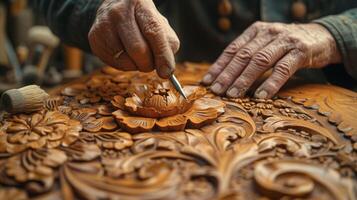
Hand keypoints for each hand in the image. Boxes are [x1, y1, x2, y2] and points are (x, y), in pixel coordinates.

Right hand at [88, 0, 179, 77]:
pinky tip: (125, 53)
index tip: (167, 72)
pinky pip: (114, 63)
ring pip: (125, 60)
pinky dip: (125, 65)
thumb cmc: (142, 20)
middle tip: (152, 63)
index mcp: (140, 4)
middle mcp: (119, 12)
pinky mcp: (94, 38)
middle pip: (138, 50)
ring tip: (137, 54)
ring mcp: (104, 25)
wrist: (113, 8)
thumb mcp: (159, 24)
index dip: (162, 54)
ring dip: (137, 65)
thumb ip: (168, 43)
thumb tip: (166, 68)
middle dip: (149, 64)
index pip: (154, 32)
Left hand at [202, 22, 340, 97]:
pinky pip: (283, 69)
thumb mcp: (266, 44)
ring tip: (233, 94)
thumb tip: (224, 76)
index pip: (233, 49)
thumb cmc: (286, 45)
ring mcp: (285, 41)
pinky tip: (261, 96)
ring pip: (260, 61)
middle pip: (243, 56)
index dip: (219, 65)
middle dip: (228, 74)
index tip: (208, 81)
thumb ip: (249, 54)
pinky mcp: (301, 51)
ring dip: (245, 79)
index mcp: (256, 31)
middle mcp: (268, 33)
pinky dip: (271, 83)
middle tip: (217, 90)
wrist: (321, 37)